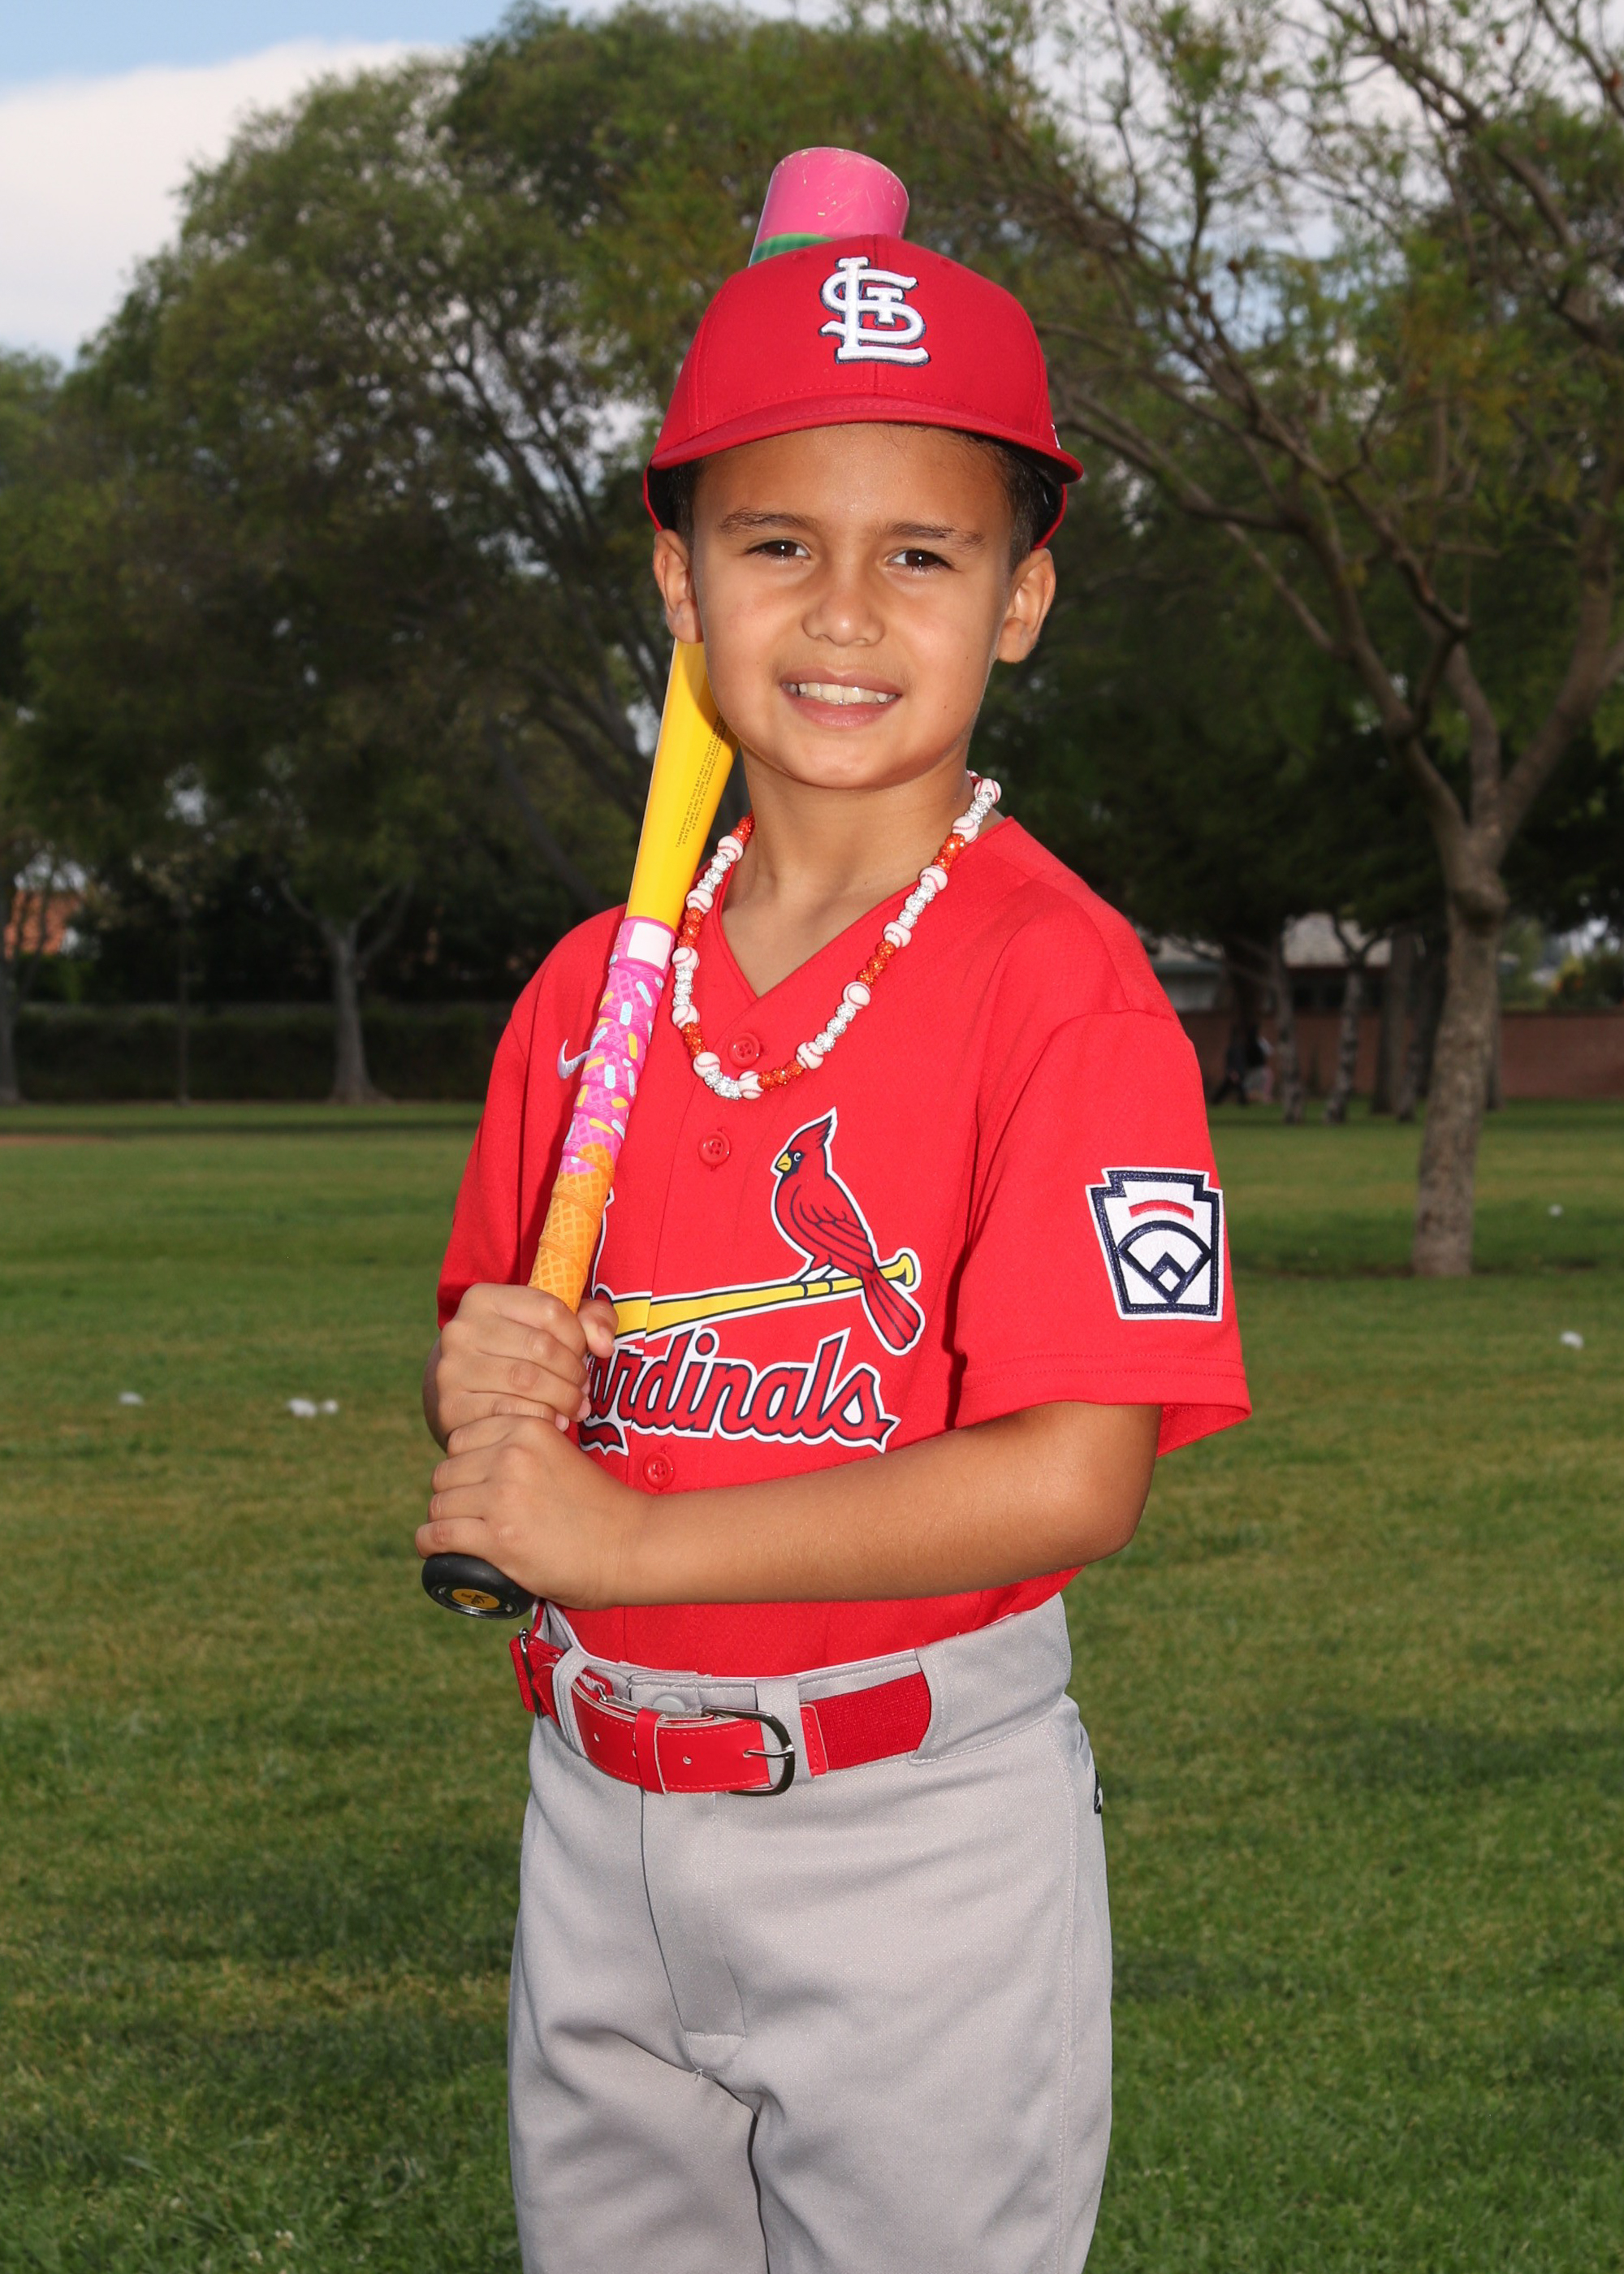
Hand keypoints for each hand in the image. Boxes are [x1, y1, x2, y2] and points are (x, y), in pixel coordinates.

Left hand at [417, 1412, 642, 1608]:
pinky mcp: (498, 1539)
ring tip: (455, 1534)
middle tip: (467, 1515)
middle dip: (452, 1494)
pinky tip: (433, 1549)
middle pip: (446, 1471)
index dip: (464, 1464)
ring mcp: (503, 1497)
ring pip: (439, 1503)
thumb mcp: (562, 1454)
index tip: (473, 1485)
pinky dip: (429, 1545)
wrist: (631, 1545)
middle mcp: (511, 1456)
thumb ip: (527, 1449)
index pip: (461, 1438)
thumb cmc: (600, 1507)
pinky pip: (438, 1535)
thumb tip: (485, 1462)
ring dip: (442, 1520)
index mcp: (528, 1429)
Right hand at [423, 1284, 618, 1447]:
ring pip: (526, 1382)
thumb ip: (591, 1320)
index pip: (549, 1309)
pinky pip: (508, 1413)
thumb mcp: (552, 1325)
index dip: (578, 1337)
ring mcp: (451, 1369)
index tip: (585, 1356)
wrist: (465, 1389)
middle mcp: (460, 1329)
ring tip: (574, 1407)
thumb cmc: (518, 1351)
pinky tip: (552, 1422)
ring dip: (562, 1398)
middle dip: (573, 1373)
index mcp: (483, 1298)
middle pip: (539, 1348)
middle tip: (584, 1391)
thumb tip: (603, 1344)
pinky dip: (540, 1419)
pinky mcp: (450, 1407)